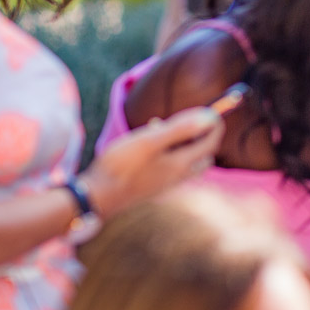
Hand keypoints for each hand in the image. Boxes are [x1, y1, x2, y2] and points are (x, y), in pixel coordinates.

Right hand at [81, 107, 223, 215]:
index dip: (215, 125)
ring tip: (158, 125)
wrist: (94, 198)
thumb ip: (180, 129)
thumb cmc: (121, 167)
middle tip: (191, 118)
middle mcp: (177, 177)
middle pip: (202, 155)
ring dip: (180, 142)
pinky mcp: (151, 187)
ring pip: (184, 160)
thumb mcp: (150, 141)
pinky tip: (146, 142)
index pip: (210, 143)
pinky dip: (166, 152)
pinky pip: (168, 166)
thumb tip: (209, 117)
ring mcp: (164, 184)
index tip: (214, 110)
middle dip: (202, 135)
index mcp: (182, 165)